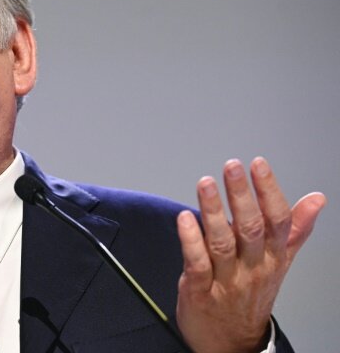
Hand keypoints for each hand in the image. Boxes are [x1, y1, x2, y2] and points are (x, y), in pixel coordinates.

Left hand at [175, 157, 324, 352]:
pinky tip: (184, 219)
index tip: (258, 165)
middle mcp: (253, 268)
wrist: (232, 344)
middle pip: (251, 228)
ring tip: (206, 183)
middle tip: (232, 167)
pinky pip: (197, 264)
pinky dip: (190, 241)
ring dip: (212, 211)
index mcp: (273, 257)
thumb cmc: (252, 295)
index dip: (269, 191)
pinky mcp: (200, 291)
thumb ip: (294, 229)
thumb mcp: (279, 262)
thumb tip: (317, 198)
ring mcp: (226, 281)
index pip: (277, 221)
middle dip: (241, 195)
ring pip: (221, 243)